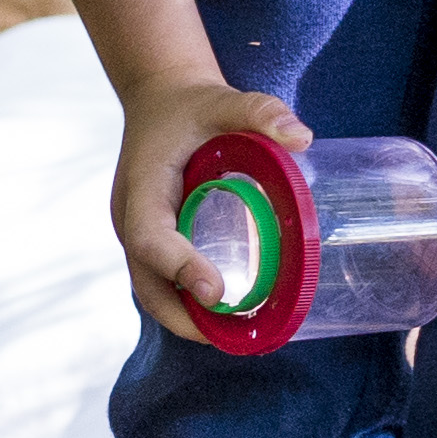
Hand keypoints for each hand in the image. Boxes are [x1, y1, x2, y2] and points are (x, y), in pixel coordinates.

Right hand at [108, 70, 309, 335]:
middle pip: (148, 283)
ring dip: (190, 320)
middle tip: (236, 338)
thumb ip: (260, 112)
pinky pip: (165, 284)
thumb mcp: (224, 99)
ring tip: (240, 338)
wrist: (160, 100)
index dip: (180, 268)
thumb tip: (303, 138)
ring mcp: (140, 235)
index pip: (150, 237)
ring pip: (155, 291)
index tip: (217, 291)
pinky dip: (191, 306)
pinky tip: (230, 316)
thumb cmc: (191, 104)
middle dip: (186, 318)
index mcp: (142, 188)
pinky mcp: (154, 241)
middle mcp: (132, 219)